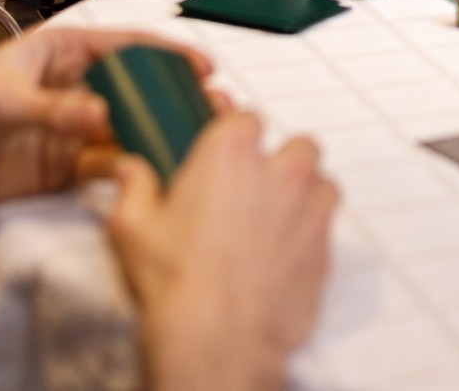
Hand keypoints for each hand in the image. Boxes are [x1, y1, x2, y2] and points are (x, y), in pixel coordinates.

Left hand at [0, 26, 211, 260]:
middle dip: (170, 96)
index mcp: (58, 50)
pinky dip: (132, 170)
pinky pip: (109, 166)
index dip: (165, 52)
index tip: (199, 65)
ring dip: (157, 134)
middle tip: (207, 109)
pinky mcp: (64, 167)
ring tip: (191, 141)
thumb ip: (54, 111)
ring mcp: (70, 128)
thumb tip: (102, 116)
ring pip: (127, 129)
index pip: (123, 44)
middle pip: (134, 87)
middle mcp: (71, 87)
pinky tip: (154, 172)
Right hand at [109, 113, 337, 390]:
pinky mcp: (326, 247)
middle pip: (294, 145)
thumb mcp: (133, 228)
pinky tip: (283, 253)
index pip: (244, 118)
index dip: (231, 133)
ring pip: (319, 182)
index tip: (221, 147)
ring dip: (302, 194)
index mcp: (232, 150)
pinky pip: (327, 227)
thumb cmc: (178, 282)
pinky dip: (310, 233)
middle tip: (248, 189)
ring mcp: (310, 207)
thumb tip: (131, 171)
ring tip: (270, 221)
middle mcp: (280, 169)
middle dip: (277, 161)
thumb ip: (134, 188)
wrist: (218, 339)